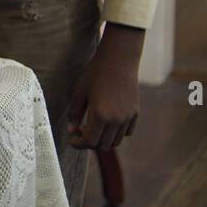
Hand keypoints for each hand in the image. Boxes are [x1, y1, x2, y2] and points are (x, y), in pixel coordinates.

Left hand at [67, 23, 143, 150]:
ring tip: (92, 127)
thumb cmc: (95, 73)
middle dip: (89, 143)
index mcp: (100, 115)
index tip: (71, 140)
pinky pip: (126, 132)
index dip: (78, 144)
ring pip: (116, 142)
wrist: (118, 60)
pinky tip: (106, 122)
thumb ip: (75, 113)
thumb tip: (71, 130)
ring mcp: (128, 117)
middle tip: (80, 133)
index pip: (89, 142)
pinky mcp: (135, 113)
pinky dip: (115, 133)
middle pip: (103, 146)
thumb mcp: (79, 92)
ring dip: (103, 140)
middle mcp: (116, 120)